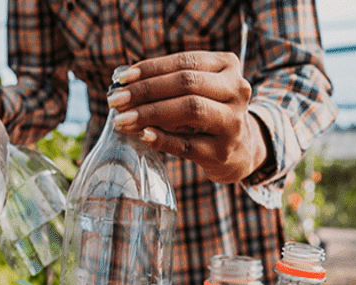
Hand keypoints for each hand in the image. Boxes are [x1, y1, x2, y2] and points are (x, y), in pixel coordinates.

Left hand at [109, 51, 271, 183]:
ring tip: (122, 120)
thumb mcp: (197, 91)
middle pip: (186, 83)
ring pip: (190, 109)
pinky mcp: (222, 152)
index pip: (184, 61)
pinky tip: (143, 135)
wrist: (240, 150)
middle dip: (145, 91)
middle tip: (115, 101)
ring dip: (150, 113)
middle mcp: (236, 90)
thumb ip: (168, 85)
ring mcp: (233, 122)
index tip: (120, 78)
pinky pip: (187, 144)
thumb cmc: (207, 114)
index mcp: (227, 66)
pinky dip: (162, 139)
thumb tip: (122, 86)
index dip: (150, 69)